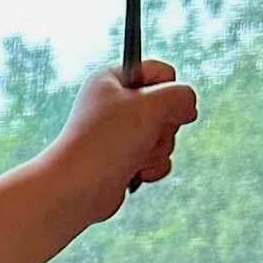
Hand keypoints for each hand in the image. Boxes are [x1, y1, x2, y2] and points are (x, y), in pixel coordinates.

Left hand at [49, 60, 199, 222]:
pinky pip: (157, 158)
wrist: (75, 189)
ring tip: (135, 155)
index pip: (162, 72)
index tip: (153, 107)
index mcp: (111, 80)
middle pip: (167, 108)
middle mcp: (113, 104)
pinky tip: (135, 172)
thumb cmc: (103, 143)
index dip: (167, 91)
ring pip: (165, 135)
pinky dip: (152, 167)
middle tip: (142, 134)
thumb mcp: (152, 105)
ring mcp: (118, 134)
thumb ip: (181, 95)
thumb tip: (187, 107)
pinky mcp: (123, 159)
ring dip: (159, 150)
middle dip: (164, 127)